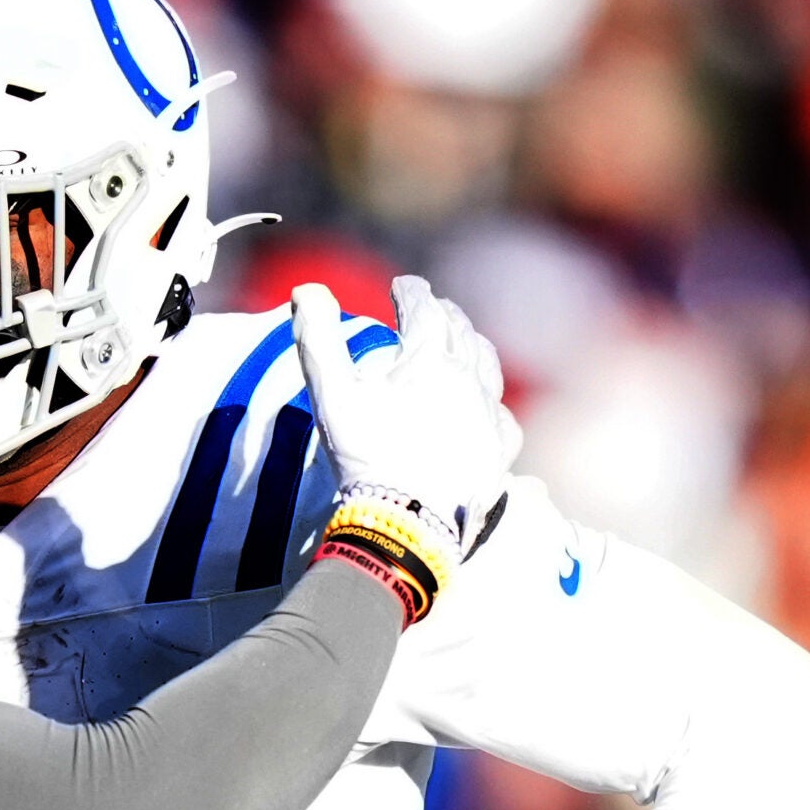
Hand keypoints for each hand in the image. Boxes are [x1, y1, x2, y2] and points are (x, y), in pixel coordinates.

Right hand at [293, 275, 522, 555]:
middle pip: (462, 332)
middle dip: (445, 314)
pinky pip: (502, 416)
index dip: (411, 292)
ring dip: (474, 347)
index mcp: (430, 358)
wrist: (409, 524)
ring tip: (465, 342)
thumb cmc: (367, 457)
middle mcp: (469, 379)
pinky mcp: (498, 452)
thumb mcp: (332, 395)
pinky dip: (492, 402)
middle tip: (433, 308)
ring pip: (488, 367)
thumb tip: (307, 288)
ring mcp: (489, 416)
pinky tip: (487, 408)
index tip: (402, 285)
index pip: (424, 309)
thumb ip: (318, 338)